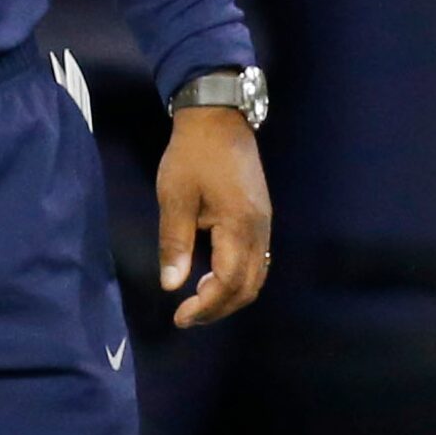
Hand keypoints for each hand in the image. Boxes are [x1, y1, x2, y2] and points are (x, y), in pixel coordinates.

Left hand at [157, 107, 271, 328]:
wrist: (219, 117)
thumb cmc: (192, 155)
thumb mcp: (175, 197)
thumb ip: (175, 243)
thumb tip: (171, 285)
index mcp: (239, 225)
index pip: (228, 283)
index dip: (205, 306)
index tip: (179, 316)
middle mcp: (259, 229)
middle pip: (249, 287)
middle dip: (219, 309)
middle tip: (187, 317)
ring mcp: (264, 223)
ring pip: (256, 276)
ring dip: (230, 296)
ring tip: (199, 301)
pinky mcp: (261, 217)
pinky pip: (257, 261)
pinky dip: (238, 279)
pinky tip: (213, 277)